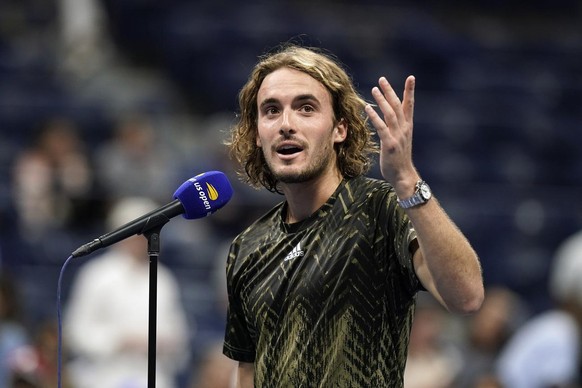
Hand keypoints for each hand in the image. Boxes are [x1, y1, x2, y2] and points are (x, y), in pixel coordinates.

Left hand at [365, 76, 418, 195]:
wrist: (403, 175)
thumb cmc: (399, 158)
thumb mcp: (400, 140)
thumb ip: (396, 128)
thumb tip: (390, 118)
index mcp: (408, 126)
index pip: (409, 105)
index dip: (410, 91)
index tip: (411, 77)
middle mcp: (404, 129)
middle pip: (398, 106)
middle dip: (390, 91)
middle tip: (382, 79)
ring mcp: (398, 136)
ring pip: (390, 114)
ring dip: (382, 101)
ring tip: (374, 89)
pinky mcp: (390, 144)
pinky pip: (382, 127)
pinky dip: (375, 117)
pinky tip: (368, 108)